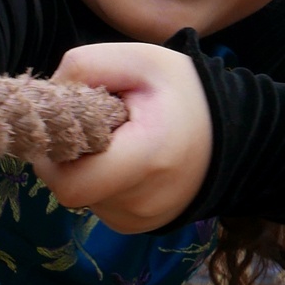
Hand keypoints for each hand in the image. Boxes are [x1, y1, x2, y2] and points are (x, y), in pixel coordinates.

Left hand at [35, 43, 210, 233]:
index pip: (68, 184)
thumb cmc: (185, 91)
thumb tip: (49, 93)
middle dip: (71, 156)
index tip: (70, 125)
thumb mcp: (140, 57)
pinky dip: (103, 181)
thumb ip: (85, 65)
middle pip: (73, 188)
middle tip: (98, 127)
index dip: (55, 154)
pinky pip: (101, 204)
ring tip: (122, 142)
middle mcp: (142, 203)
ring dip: (89, 168)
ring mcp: (141, 220)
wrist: (235, 132)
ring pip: (85, 196)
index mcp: (146, 160)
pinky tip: (128, 160)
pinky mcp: (140, 226)